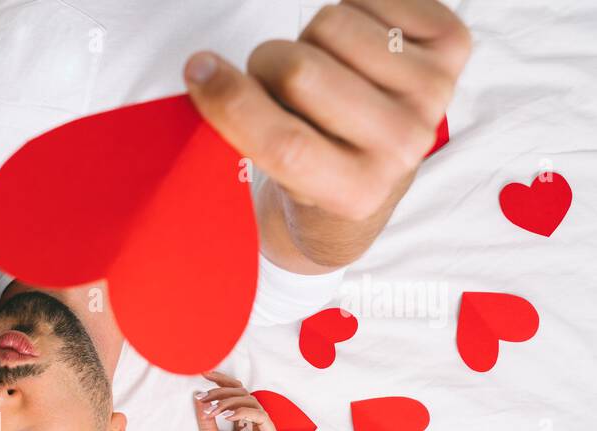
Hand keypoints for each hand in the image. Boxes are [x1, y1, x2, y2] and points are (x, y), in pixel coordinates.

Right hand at [183, 0, 471, 268]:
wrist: (377, 172)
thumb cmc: (311, 170)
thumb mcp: (272, 175)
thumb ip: (241, 130)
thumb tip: (203, 71)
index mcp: (354, 193)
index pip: (283, 143)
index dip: (230, 102)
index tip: (197, 70)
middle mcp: (403, 147)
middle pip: (299, 70)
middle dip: (265, 65)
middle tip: (272, 84)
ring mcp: (434, 95)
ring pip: (331, 23)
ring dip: (309, 40)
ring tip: (320, 73)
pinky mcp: (452, 47)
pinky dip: (349, 12)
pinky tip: (353, 52)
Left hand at [192, 371, 280, 430]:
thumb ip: (207, 422)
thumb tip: (199, 397)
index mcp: (243, 424)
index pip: (236, 394)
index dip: (222, 381)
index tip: (203, 374)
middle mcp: (256, 425)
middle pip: (244, 394)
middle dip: (222, 392)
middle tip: (205, 397)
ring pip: (252, 402)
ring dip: (230, 401)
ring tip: (213, 410)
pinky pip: (262, 418)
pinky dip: (244, 412)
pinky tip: (227, 416)